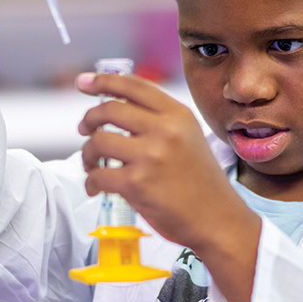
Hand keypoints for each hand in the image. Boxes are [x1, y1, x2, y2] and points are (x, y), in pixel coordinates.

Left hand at [75, 72, 256, 257]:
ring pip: (98, 141)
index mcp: (178, 115)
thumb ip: (160, 121)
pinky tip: (95, 186)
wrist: (217, 220)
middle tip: (84, 129)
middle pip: (109, 109)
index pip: (133, 86)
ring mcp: (150, 156)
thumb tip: (117, 108)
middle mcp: (165, 130)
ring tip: (92, 163)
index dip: (103, 81)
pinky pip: (98, 175)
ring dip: (87, 153)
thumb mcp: (189, 138)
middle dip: (89, 119)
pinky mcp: (137, 183)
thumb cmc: (201, 183)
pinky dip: (91, 181)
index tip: (85, 83)